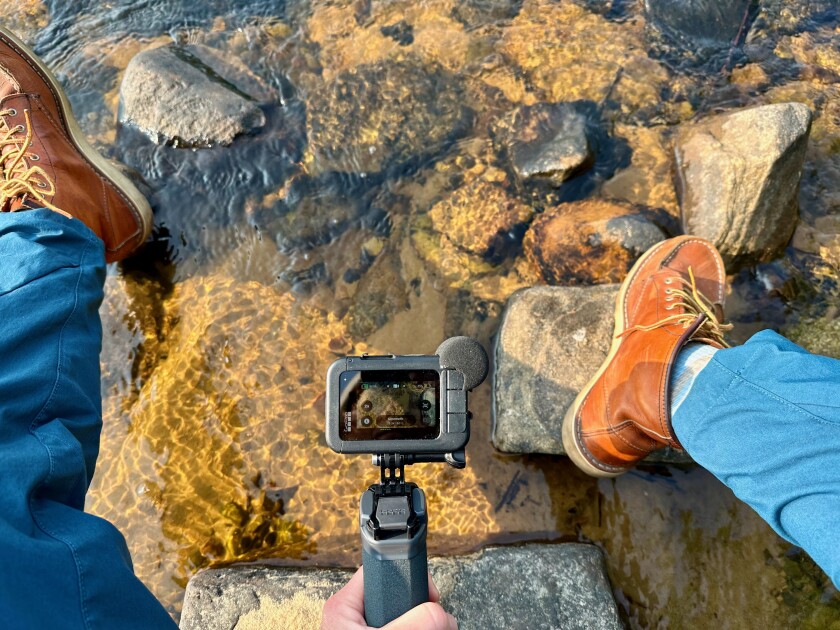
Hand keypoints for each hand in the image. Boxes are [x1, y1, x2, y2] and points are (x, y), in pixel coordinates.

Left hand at [321, 567, 456, 629]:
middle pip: (399, 597)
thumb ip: (413, 626)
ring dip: (425, 628)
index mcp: (344, 606)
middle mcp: (354, 617)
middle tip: (436, 624)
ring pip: (407, 620)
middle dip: (422, 611)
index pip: (380, 572)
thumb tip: (443, 615)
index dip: (407, 578)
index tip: (429, 595)